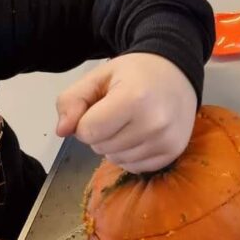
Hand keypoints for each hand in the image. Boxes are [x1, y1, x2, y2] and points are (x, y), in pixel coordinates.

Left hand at [55, 53, 197, 172]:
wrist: (178, 72)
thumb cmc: (135, 73)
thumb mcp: (98, 76)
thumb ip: (72, 100)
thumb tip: (62, 131)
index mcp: (133, 99)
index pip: (88, 131)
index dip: (85, 120)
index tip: (100, 106)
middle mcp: (154, 123)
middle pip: (101, 147)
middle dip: (101, 132)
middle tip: (118, 111)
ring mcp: (166, 140)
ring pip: (116, 159)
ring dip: (115, 145)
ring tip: (131, 121)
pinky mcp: (173, 153)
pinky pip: (134, 167)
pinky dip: (131, 154)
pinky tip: (142, 133)